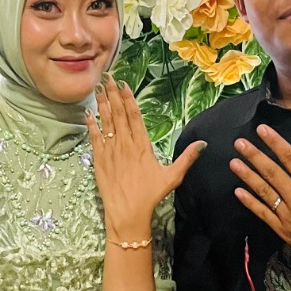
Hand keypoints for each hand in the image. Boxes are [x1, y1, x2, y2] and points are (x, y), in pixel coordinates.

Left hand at [86, 79, 203, 241]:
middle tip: (107, 77)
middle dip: (113, 95)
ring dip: (102, 104)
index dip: (129, 99)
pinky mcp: (99, 161)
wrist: (128, 213)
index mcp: (143, 146)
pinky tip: (88, 113)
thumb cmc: (151, 195)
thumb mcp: (173, 176)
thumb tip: (203, 143)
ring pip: (106, 123)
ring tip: (98, 88)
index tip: (124, 85)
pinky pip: (94, 138)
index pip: (135, 117)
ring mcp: (111, 152)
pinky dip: (91, 125)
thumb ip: (187, 158)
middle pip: (118, 114)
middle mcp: (125, 145)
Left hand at [230, 126, 290, 274]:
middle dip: (254, 156)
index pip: (290, 158)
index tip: (262, 130)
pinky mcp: (284, 230)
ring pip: (264, 191)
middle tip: (239, 143)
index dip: (275, 142)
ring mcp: (288, 215)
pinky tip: (238, 192)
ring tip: (234, 163)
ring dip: (248, 176)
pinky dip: (250, 203)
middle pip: (272, 172)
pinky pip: (263, 214)